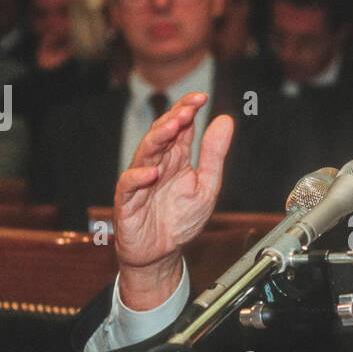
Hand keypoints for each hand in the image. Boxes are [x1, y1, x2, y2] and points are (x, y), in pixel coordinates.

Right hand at [113, 93, 232, 309]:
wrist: (163, 253)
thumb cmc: (181, 220)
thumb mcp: (207, 186)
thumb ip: (214, 155)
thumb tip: (225, 120)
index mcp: (176, 158)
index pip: (179, 126)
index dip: (187, 109)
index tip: (201, 97)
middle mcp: (157, 164)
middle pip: (161, 134)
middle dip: (173, 119)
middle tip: (187, 110)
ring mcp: (140, 181)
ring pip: (144, 153)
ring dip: (157, 139)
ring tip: (171, 127)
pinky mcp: (128, 202)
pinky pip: (129, 185)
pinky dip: (138, 177)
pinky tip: (152, 171)